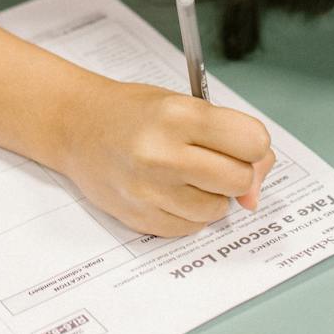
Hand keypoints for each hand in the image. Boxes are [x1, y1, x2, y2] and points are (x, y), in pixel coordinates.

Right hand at [54, 78, 274, 237]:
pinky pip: (190, 228)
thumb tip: (255, 190)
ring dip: (211, 196)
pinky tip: (169, 190)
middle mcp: (163, 154)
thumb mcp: (183, 104)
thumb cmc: (134, 113)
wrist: (77, 127)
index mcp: (178, 116)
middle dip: (237, 174)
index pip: (253, 142)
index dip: (255, 146)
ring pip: (217, 211)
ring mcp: (149, 191)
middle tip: (215, 161)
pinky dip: (188, 214)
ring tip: (185, 175)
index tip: (242, 145)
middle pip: (240, 180)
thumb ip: (228, 138)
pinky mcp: (140, 218)